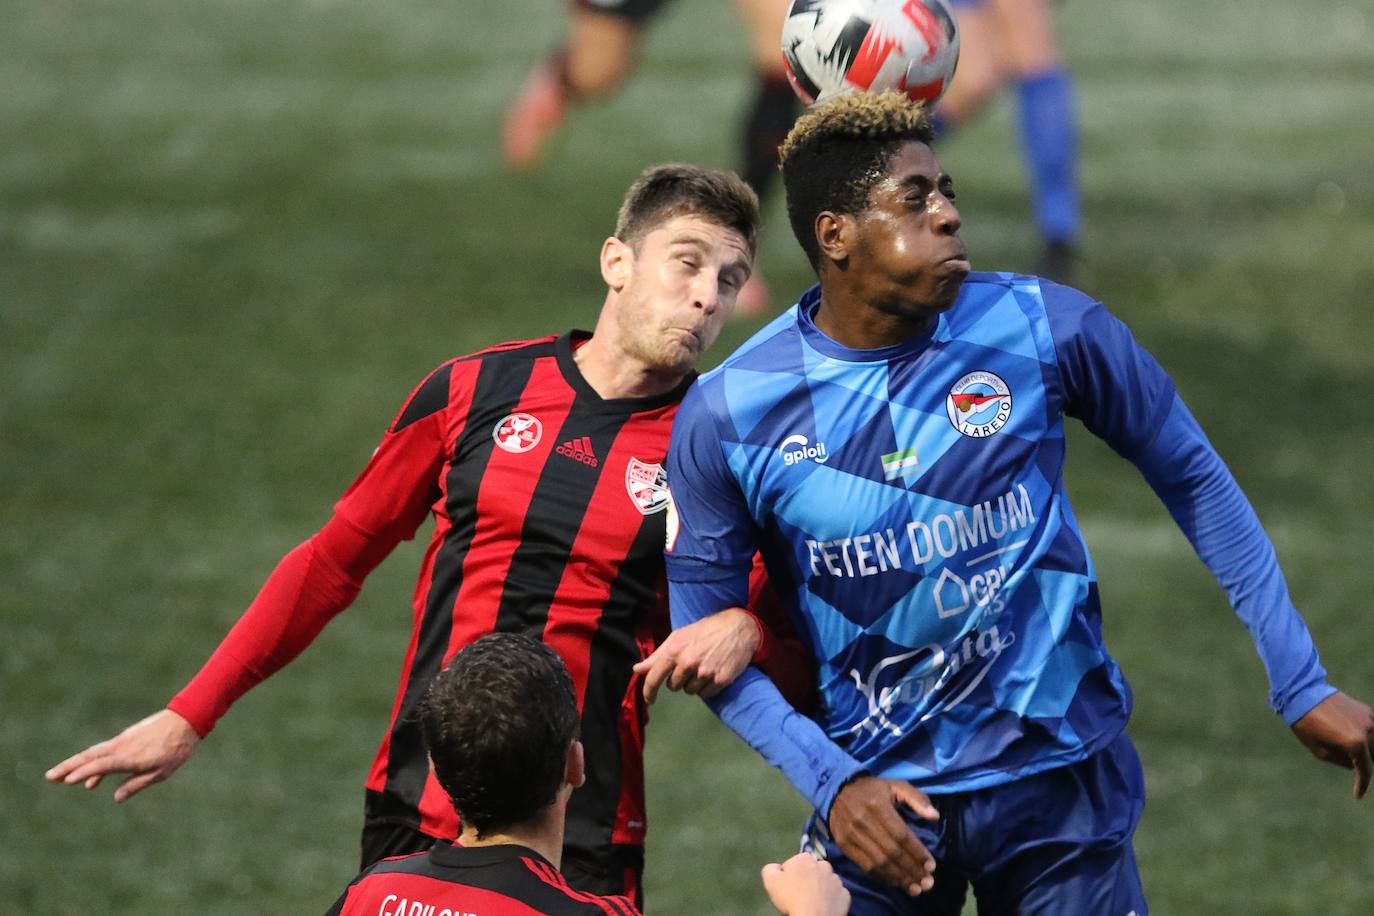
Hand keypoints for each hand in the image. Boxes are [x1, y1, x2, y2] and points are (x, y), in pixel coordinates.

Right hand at [44, 709, 200, 801]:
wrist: (186, 720)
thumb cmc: (177, 749)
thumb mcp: (161, 772)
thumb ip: (137, 784)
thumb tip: (116, 797)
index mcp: (130, 757)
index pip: (101, 765)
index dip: (84, 773)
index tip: (68, 780)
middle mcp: (122, 747)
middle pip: (90, 757)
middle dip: (69, 767)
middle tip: (49, 776)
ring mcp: (123, 741)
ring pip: (95, 753)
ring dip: (77, 764)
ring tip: (60, 777)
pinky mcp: (127, 738)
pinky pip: (106, 752)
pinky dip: (95, 763)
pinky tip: (93, 779)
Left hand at [632, 607, 759, 703]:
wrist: (738, 628)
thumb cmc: (705, 630)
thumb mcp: (678, 637)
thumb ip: (657, 656)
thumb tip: (637, 669)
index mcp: (675, 650)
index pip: (654, 677)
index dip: (649, 691)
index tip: (650, 700)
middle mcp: (688, 662)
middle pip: (674, 687)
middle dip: (679, 679)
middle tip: (691, 665)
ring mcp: (705, 672)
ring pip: (690, 692)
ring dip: (694, 684)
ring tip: (703, 667)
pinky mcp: (720, 680)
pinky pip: (705, 694)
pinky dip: (707, 688)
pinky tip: (713, 673)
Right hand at [761, 853, 850, 915]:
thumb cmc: (791, 897)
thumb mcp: (770, 880)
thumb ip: (770, 869)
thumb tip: (776, 867)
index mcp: (804, 858)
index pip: (795, 863)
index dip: (790, 875)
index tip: (788, 887)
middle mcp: (823, 864)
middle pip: (812, 870)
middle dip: (807, 878)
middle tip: (800, 894)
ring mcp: (837, 880)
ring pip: (826, 881)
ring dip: (821, 888)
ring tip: (813, 902)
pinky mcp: (845, 894)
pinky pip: (837, 894)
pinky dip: (832, 899)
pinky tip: (824, 906)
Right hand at [829, 776, 937, 896]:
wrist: (836, 790)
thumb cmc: (872, 790)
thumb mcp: (896, 786)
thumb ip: (917, 798)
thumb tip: (935, 816)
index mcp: (878, 805)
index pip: (901, 835)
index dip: (917, 852)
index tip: (931, 866)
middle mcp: (863, 821)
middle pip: (892, 852)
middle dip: (911, 870)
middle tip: (928, 883)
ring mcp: (851, 835)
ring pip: (879, 862)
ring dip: (899, 878)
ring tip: (915, 888)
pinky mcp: (844, 845)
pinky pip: (866, 866)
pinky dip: (883, 877)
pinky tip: (896, 882)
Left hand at [1290, 691, 1373, 797]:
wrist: (1303, 693)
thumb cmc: (1306, 723)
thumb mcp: (1319, 750)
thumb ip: (1342, 761)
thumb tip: (1354, 764)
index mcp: (1355, 742)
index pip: (1365, 770)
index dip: (1362, 784)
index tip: (1357, 794)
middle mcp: (1368, 730)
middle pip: (1372, 757)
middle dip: (1363, 767)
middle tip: (1353, 772)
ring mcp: (1370, 719)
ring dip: (1367, 752)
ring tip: (1350, 754)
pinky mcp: (1367, 711)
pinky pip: (1371, 730)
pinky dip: (1366, 739)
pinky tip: (1352, 739)